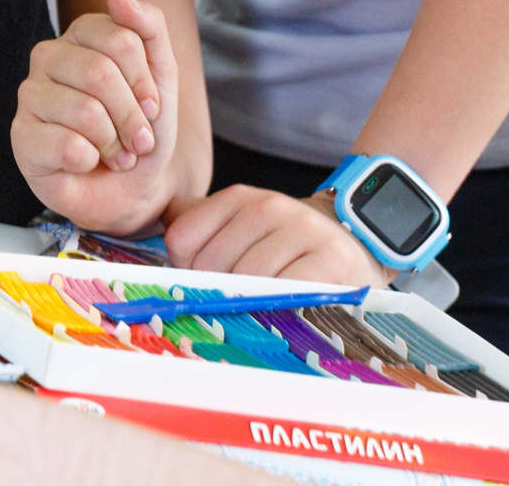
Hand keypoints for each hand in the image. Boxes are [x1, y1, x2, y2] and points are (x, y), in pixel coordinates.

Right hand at [12, 0, 178, 236]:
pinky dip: (90, 162)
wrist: (130, 187)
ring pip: (85, 112)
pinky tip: (85, 163)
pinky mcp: (21, 137)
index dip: (145, 82)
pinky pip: (66, 146)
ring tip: (114, 154)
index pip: (121, 39)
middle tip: (136, 140)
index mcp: (82, 35)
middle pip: (101, 73)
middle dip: (131, 117)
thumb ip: (148, 28)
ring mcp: (30, 96)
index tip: (151, 106)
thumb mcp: (162, 76)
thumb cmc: (140, 127)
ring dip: (113, 144)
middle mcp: (48, 57)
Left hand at [163, 187, 388, 286]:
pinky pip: (288, 291)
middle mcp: (268, 206)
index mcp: (237, 198)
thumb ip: (194, 223)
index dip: (186, 271)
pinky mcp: (330, 259)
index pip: (182, 240)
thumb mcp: (237, 225)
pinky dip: (279, 307)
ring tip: (260, 308)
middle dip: (217, 292)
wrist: (350, 243)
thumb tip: (158, 228)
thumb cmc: (281, 245)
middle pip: (212, 265)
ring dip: (248, 304)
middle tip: (235, 302)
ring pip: (248, 280)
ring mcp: (301, 230)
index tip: (205, 282)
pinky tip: (283, 309)